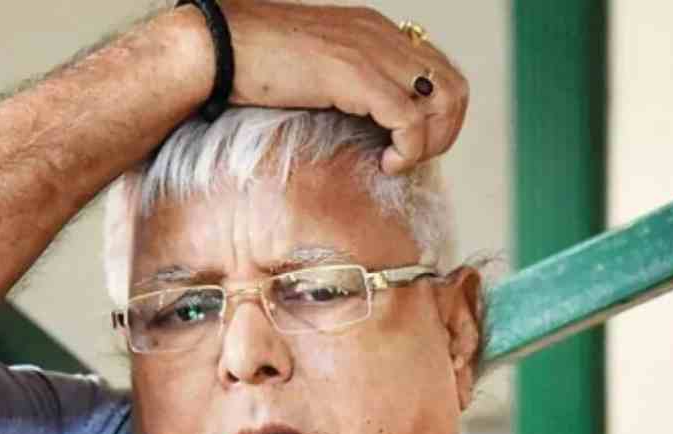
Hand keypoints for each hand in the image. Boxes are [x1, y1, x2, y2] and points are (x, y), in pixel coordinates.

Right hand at [218, 1, 468, 173]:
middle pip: (454, 85)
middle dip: (444, 131)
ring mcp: (373, 53)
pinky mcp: (359, 77)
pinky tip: (385, 163)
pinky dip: (408, 150)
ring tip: (398, 161)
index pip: (439, 69)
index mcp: (375, 30)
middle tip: (411, 159)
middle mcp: (382, 35)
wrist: (218, 47)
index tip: (412, 144)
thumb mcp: (317, 69)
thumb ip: (348, 83)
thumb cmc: (252, 64)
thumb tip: (366, 121)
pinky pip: (411, 121)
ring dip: (430, 143)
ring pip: (442, 102)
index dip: (438, 113)